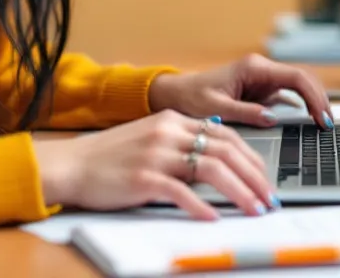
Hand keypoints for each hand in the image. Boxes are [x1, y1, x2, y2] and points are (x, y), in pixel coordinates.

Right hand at [33, 110, 276, 219]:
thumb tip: (218, 152)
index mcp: (174, 120)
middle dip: (254, 177)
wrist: (71, 165)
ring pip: (212, 169)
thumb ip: (182, 139)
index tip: (265, 179)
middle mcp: (168, 133)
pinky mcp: (143, 179)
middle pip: (226, 151)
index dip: (252, 158)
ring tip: (254, 209)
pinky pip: (181, 193)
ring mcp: (156, 155)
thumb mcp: (151, 136)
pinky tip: (214, 218)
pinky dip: (202, 206)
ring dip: (239, 192)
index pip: (227, 135)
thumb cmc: (110, 156)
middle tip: (269, 198)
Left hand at [148, 53, 333, 129]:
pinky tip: (311, 120)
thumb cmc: (192, 98)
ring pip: (300, 86)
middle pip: (303, 79)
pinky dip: (303, 106)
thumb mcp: (215, 109)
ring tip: (324, 124)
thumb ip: (244, 113)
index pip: (295, 77)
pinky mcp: (262, 91)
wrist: (177, 94)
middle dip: (320, 99)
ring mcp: (264, 79)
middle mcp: (262, 70)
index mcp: (253, 67)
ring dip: (314, 102)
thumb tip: (272, 118)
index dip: (313, 96)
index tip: (321, 116)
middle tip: (328, 124)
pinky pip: (290, 95)